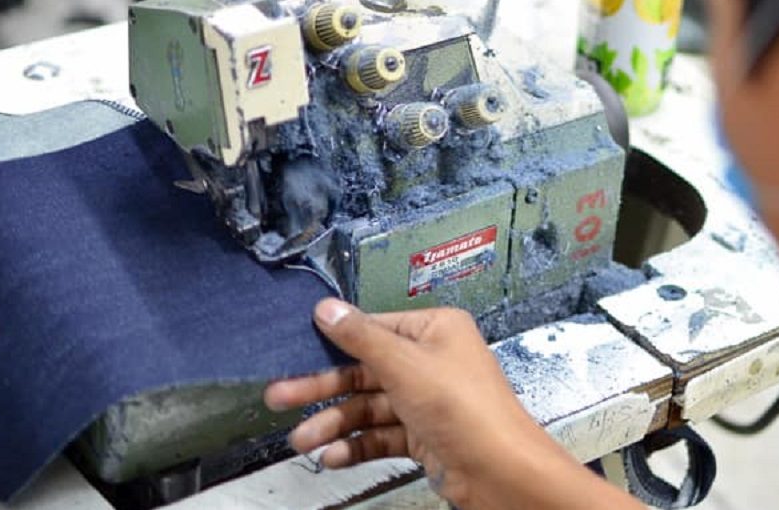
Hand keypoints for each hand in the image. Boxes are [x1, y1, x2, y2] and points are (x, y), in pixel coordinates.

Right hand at [263, 299, 595, 509]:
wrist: (498, 470)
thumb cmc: (465, 408)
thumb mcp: (405, 365)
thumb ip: (361, 338)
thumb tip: (328, 309)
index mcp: (435, 330)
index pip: (375, 328)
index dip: (335, 340)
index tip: (296, 348)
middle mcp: (432, 361)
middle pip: (365, 370)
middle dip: (323, 387)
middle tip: (280, 396)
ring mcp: (428, 401)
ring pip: (369, 407)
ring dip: (334, 423)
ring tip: (302, 439)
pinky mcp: (425, 435)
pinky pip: (381, 435)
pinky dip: (356, 445)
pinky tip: (332, 455)